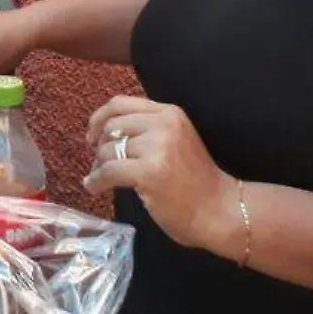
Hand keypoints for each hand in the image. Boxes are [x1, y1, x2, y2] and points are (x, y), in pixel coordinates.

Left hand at [84, 95, 235, 250]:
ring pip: (107, 149)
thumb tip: (105, 130)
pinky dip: (96, 181)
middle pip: (111, 126)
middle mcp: (164, 124)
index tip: (93, 135)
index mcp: (170, 113)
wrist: (218, 209)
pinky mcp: (148, 172)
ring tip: (99, 178)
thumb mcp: (176, 140)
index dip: (99, 118)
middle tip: (99, 163)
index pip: (120, 104)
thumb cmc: (196, 181)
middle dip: (99, 146)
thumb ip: (148, 129)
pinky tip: (94, 188)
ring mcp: (157, 147)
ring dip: (98, 166)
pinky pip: (108, 171)